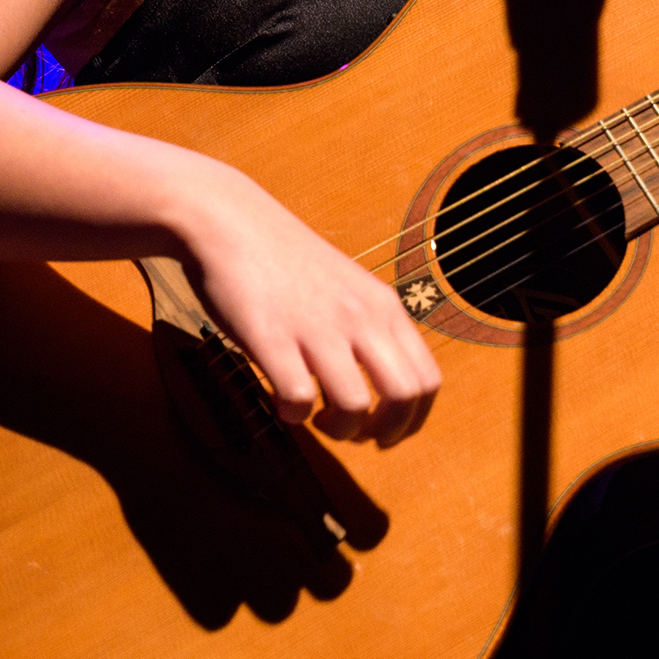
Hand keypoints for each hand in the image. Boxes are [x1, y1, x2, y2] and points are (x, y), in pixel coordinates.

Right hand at [169, 159, 442, 444]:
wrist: (231, 222)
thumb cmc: (287, 261)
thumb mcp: (350, 287)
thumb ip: (371, 328)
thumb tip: (386, 388)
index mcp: (384, 307)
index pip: (428, 379)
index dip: (414, 420)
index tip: (386, 433)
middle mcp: (360, 317)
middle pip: (404, 397)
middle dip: (385, 433)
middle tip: (355, 435)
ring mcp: (318, 327)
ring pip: (355, 406)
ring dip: (338, 429)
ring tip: (316, 418)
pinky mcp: (273, 337)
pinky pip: (298, 399)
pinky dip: (292, 415)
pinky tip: (281, 401)